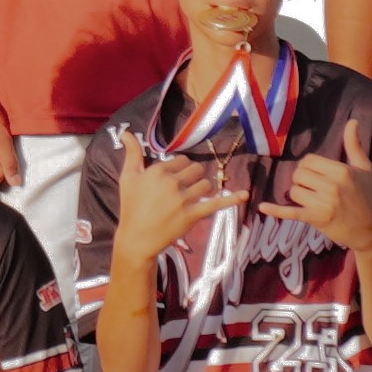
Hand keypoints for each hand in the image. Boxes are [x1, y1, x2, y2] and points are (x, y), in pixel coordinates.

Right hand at [109, 134, 246, 276]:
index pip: (181, 160)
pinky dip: (232, 199)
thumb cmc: (131, 207)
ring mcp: (183, 199)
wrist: (136, 239)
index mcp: (158, 171)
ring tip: (192, 199)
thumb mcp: (127, 177)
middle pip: (196, 169)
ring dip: (202, 189)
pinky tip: (244, 195)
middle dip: (193, 177)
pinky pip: (216, 203)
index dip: (180, 169)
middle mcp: (172, 182)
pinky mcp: (193, 215)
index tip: (173, 180)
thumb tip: (126, 132)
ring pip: (206, 184)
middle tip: (183, 190)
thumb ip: (131, 153)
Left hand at [262, 151, 371, 267]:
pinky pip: (291, 212)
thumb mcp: (364, 169)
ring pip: (294, 191)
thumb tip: (352, 121)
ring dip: (299, 196)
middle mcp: (332, 185)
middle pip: (298, 174)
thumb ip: (354, 145)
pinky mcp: (316, 218)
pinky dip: (276, 210)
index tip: (317, 175)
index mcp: (341, 171)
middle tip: (314, 188)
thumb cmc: (367, 196)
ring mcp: (324, 203)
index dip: (308, 167)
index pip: (308, 161)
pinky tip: (263, 207)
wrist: (371, 230)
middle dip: (302, 180)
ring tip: (314, 201)